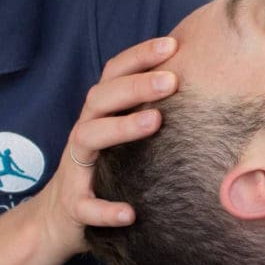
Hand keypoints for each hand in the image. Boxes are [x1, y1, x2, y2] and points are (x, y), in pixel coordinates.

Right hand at [33, 37, 178, 257]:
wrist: (59, 220)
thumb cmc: (105, 172)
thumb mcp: (124, 139)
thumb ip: (151, 113)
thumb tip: (204, 89)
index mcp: (99, 115)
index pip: (114, 75)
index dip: (139, 57)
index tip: (173, 44)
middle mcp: (85, 134)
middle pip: (101, 99)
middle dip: (135, 86)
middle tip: (172, 80)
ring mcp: (76, 168)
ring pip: (88, 138)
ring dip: (120, 128)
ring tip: (155, 121)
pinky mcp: (74, 206)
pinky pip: (86, 207)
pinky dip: (106, 209)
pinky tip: (130, 213)